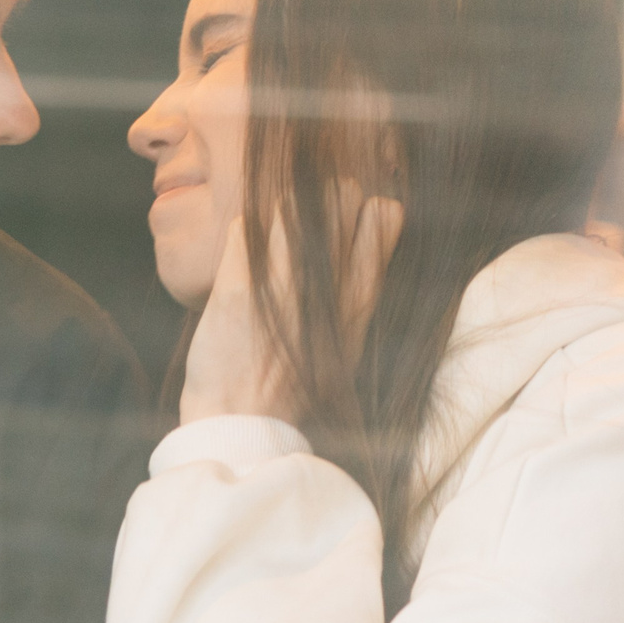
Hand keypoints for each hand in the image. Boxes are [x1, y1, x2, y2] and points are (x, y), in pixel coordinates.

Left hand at [178, 197, 399, 427]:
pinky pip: (243, 227)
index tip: (341, 230)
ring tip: (267, 245)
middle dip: (320, 199)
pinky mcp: (238, 291)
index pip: (385, 215)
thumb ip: (357, 297)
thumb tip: (366, 248)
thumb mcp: (347, 344)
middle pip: (341, 195)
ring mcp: (282, 285)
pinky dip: (239, 234)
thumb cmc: (292, 389)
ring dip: (277, 215)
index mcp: (361, 300)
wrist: (244, 427)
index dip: (362, 210)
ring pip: (292, 204)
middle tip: (298, 229)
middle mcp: (328, 287)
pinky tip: (239, 259)